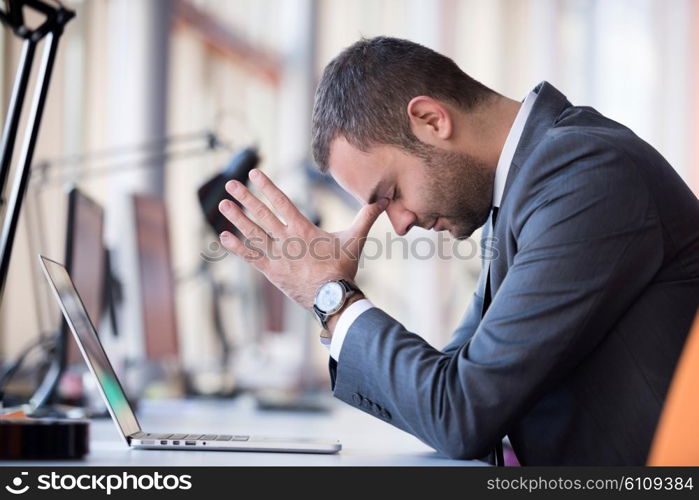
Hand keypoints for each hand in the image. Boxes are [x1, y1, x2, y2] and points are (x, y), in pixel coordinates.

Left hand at [217, 169, 387, 309]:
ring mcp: (276, 255)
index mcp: (302, 228)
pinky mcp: (271, 271)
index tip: (254, 173)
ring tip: (223, 204)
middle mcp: (286, 239)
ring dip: (237, 217)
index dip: (266, 186)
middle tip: (230, 183)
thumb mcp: (355, 239)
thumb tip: (383, 199)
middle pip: (262, 214)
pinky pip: (250, 256)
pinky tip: (222, 237)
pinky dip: (236, 246)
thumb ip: (366, 216)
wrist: (333, 298)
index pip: (281, 201)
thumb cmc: (344, 268)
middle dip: (245, 197)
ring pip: (253, 232)